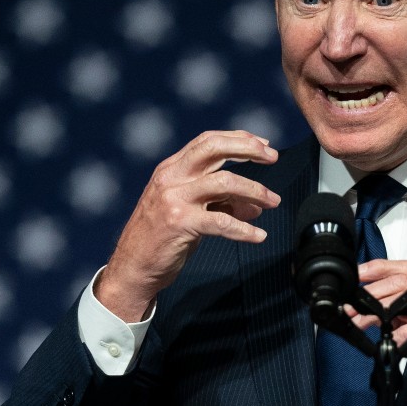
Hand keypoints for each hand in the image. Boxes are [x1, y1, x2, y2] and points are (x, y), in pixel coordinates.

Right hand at [97, 131, 279, 320]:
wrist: (132, 267)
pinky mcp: (180, 223)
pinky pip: (221, 222)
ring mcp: (174, 199)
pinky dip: (245, 229)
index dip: (238, 138)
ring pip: (224, 182)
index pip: (207, 141)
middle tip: (273, 157)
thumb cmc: (161, 239)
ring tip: (274, 201)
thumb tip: (255, 206)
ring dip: (255, 190)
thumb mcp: (190, 213)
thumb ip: (220, 204)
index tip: (263, 145)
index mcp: (171, 169)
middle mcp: (171, 178)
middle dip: (248, 148)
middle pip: (214, 148)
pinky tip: (259, 236)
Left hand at [354, 259, 406, 405]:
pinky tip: (389, 346)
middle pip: (405, 281)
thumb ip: (404, 315)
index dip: (379, 269)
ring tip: (360, 323)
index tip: (358, 275)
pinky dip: (395, 340)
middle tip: (351, 307)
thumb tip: (372, 305)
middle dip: (372, 292)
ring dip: (376, 313)